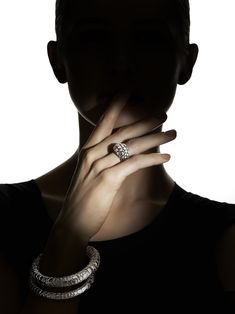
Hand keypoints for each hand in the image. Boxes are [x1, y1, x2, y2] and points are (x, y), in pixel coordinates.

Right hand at [55, 91, 176, 241]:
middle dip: (146, 121)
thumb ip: (104, 159)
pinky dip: (152, 158)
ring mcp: (100, 165)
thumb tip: (123, 151)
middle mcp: (93, 153)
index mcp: (89, 149)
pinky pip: (134, 163)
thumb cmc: (84, 197)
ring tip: (172, 134)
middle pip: (124, 131)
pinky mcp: (109, 179)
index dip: (116, 106)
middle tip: (164, 114)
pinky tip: (166, 156)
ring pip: (132, 145)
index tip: (128, 92)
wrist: (72, 220)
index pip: (104, 122)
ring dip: (156, 138)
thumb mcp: (90, 173)